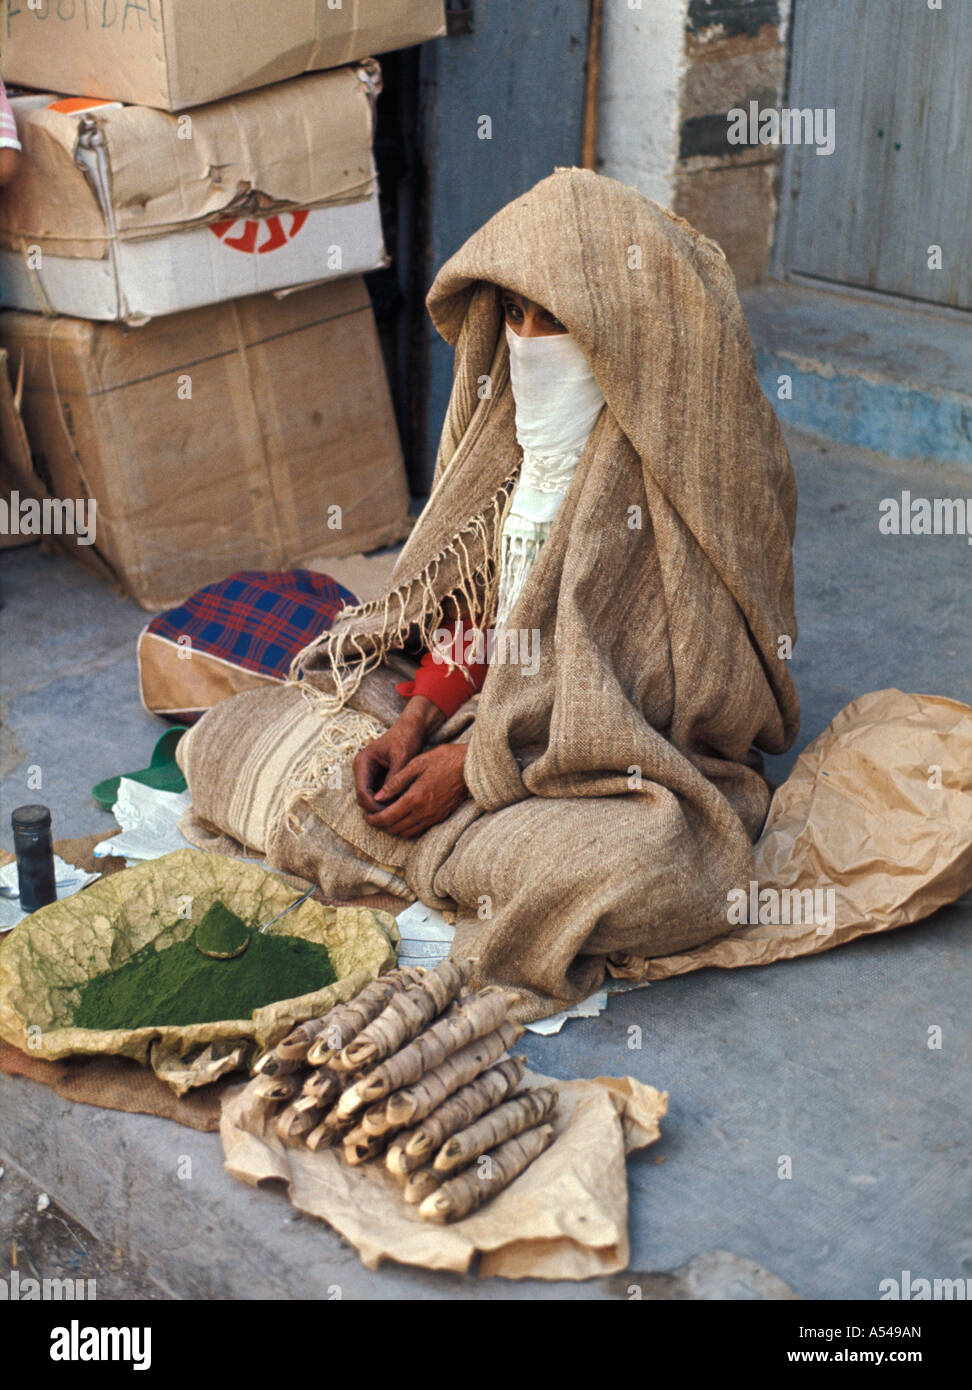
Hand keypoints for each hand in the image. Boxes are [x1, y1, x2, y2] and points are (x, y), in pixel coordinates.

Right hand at [352, 697, 444, 814]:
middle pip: (363, 798)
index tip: (388, 813)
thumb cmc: (406, 739)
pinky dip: (386, 801)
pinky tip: (399, 806)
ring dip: (381, 807)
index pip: (362, 791)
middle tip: (394, 816)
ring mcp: (368, 774)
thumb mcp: (402, 757)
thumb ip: (394, 778)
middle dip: (376, 808)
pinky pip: (378, 795)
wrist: (412, 729)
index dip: (373, 805)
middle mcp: (362, 769)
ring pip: (370, 799)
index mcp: (363, 762)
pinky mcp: (377, 778)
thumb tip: (387, 799)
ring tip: (398, 812)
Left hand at [361, 743, 468, 838]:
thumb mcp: (416, 764)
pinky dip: (407, 829)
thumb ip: (396, 781)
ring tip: (385, 819)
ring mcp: (434, 816)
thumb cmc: (444, 760)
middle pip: (395, 829)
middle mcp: (424, 812)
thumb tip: (378, 796)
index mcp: (415, 798)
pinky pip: (419, 830)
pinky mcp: (441, 817)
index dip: (373, 820)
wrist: (470, 766)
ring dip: (393, 829)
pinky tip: (402, 818)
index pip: (387, 818)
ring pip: (407, 833)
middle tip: (372, 818)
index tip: (366, 815)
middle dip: (380, 826)